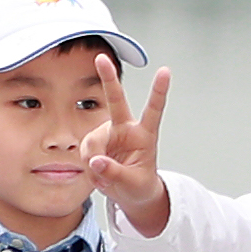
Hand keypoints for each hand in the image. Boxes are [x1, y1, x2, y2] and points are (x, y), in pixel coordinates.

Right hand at [80, 54, 173, 234]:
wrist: (131, 193)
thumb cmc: (139, 186)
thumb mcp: (132, 184)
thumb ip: (114, 173)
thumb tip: (96, 161)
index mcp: (145, 135)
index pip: (154, 110)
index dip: (158, 91)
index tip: (165, 71)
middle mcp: (125, 129)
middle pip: (116, 101)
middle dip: (108, 79)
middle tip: (102, 58)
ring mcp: (108, 134)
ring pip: (92, 141)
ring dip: (94, 161)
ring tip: (106, 175)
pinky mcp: (95, 142)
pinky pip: (85, 152)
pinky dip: (89, 165)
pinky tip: (99, 172)